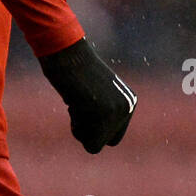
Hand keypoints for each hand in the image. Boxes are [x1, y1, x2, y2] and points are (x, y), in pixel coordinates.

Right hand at [39, 37, 136, 153]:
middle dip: (89, 131)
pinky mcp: (104, 116)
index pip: (113, 134)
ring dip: (80, 127)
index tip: (85, 104)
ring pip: (95, 143)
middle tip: (80, 105)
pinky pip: (90, 144)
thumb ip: (101, 112)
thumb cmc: (72, 69)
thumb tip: (96, 140)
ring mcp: (117, 113)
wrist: (66, 52)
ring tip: (76, 101)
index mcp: (129, 101)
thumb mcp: (94, 92)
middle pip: (106, 141)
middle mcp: (127, 108)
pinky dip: (77, 129)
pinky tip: (75, 104)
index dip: (94, 126)